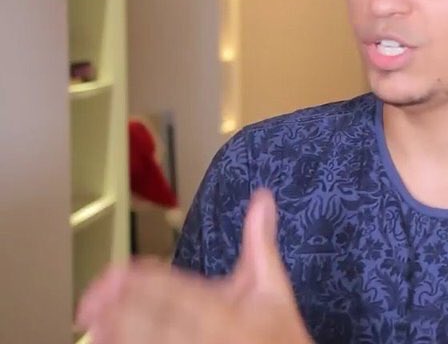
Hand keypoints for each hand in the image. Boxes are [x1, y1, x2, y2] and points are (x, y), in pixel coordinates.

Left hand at [76, 189, 311, 343]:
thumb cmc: (278, 330)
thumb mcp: (274, 284)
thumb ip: (260, 241)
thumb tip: (263, 197)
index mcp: (228, 314)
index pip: (180, 294)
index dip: (146, 282)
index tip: (120, 271)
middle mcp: (208, 338)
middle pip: (155, 322)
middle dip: (121, 307)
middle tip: (93, 296)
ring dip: (116, 332)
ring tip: (90, 319)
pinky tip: (105, 340)